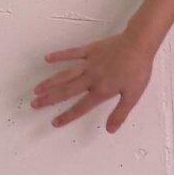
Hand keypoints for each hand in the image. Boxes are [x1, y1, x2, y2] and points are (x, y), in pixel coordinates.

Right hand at [30, 32, 153, 133]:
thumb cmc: (138, 70)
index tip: (54, 122)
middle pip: (66, 91)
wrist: (139, 44)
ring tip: (36, 89)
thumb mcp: (133, 95)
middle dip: (49, 99)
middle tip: (34, 104)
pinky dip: (60, 55)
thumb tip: (110, 130)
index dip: (67, 116)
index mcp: (101, 91)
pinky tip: (47, 58)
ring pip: (65, 74)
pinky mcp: (90, 50)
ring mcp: (89, 63)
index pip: (80, 107)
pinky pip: (72, 53)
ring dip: (50, 82)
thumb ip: (120, 113)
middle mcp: (91, 78)